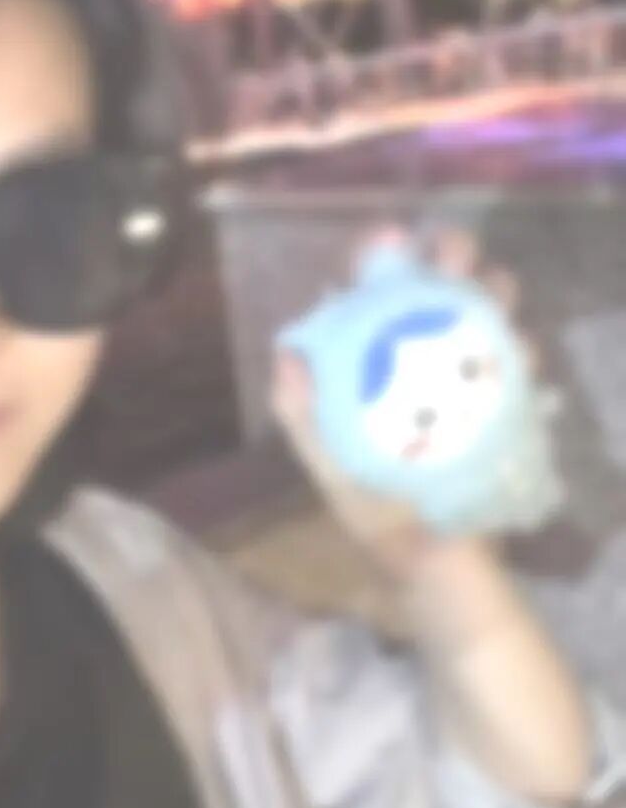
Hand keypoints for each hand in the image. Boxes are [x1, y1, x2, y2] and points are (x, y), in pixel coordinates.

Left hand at [268, 224, 533, 586]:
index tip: (392, 240)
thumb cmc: (374, 512)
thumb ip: (302, 415)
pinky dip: (520, 349)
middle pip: (434, 289)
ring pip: (482, 314)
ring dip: (492, 292)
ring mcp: (461, 377)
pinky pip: (515, 364)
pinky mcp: (501, 403)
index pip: (371, 293)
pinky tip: (521, 349)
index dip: (380, 257)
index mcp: (367, 361)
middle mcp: (415, 358)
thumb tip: (286, 353)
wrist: (437, 567)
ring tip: (493, 293)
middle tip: (456, 257)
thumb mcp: (329, 465)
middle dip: (449, 257)